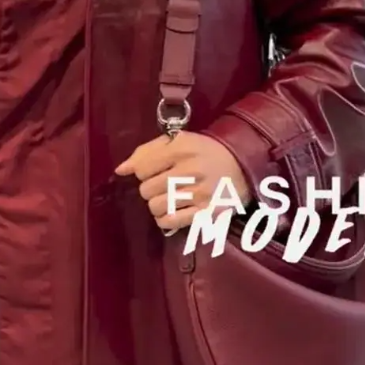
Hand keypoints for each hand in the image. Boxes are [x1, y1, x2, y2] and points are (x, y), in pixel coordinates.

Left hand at [115, 131, 247, 233]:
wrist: (245, 165)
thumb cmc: (206, 152)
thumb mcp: (178, 141)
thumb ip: (147, 152)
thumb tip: (120, 170)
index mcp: (182, 148)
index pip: (142, 169)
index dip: (144, 172)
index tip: (156, 171)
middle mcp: (191, 170)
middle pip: (147, 190)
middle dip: (151, 190)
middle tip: (166, 186)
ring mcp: (200, 194)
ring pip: (156, 208)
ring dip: (158, 205)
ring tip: (171, 198)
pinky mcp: (208, 213)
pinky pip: (170, 222)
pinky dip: (166, 220)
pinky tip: (174, 211)